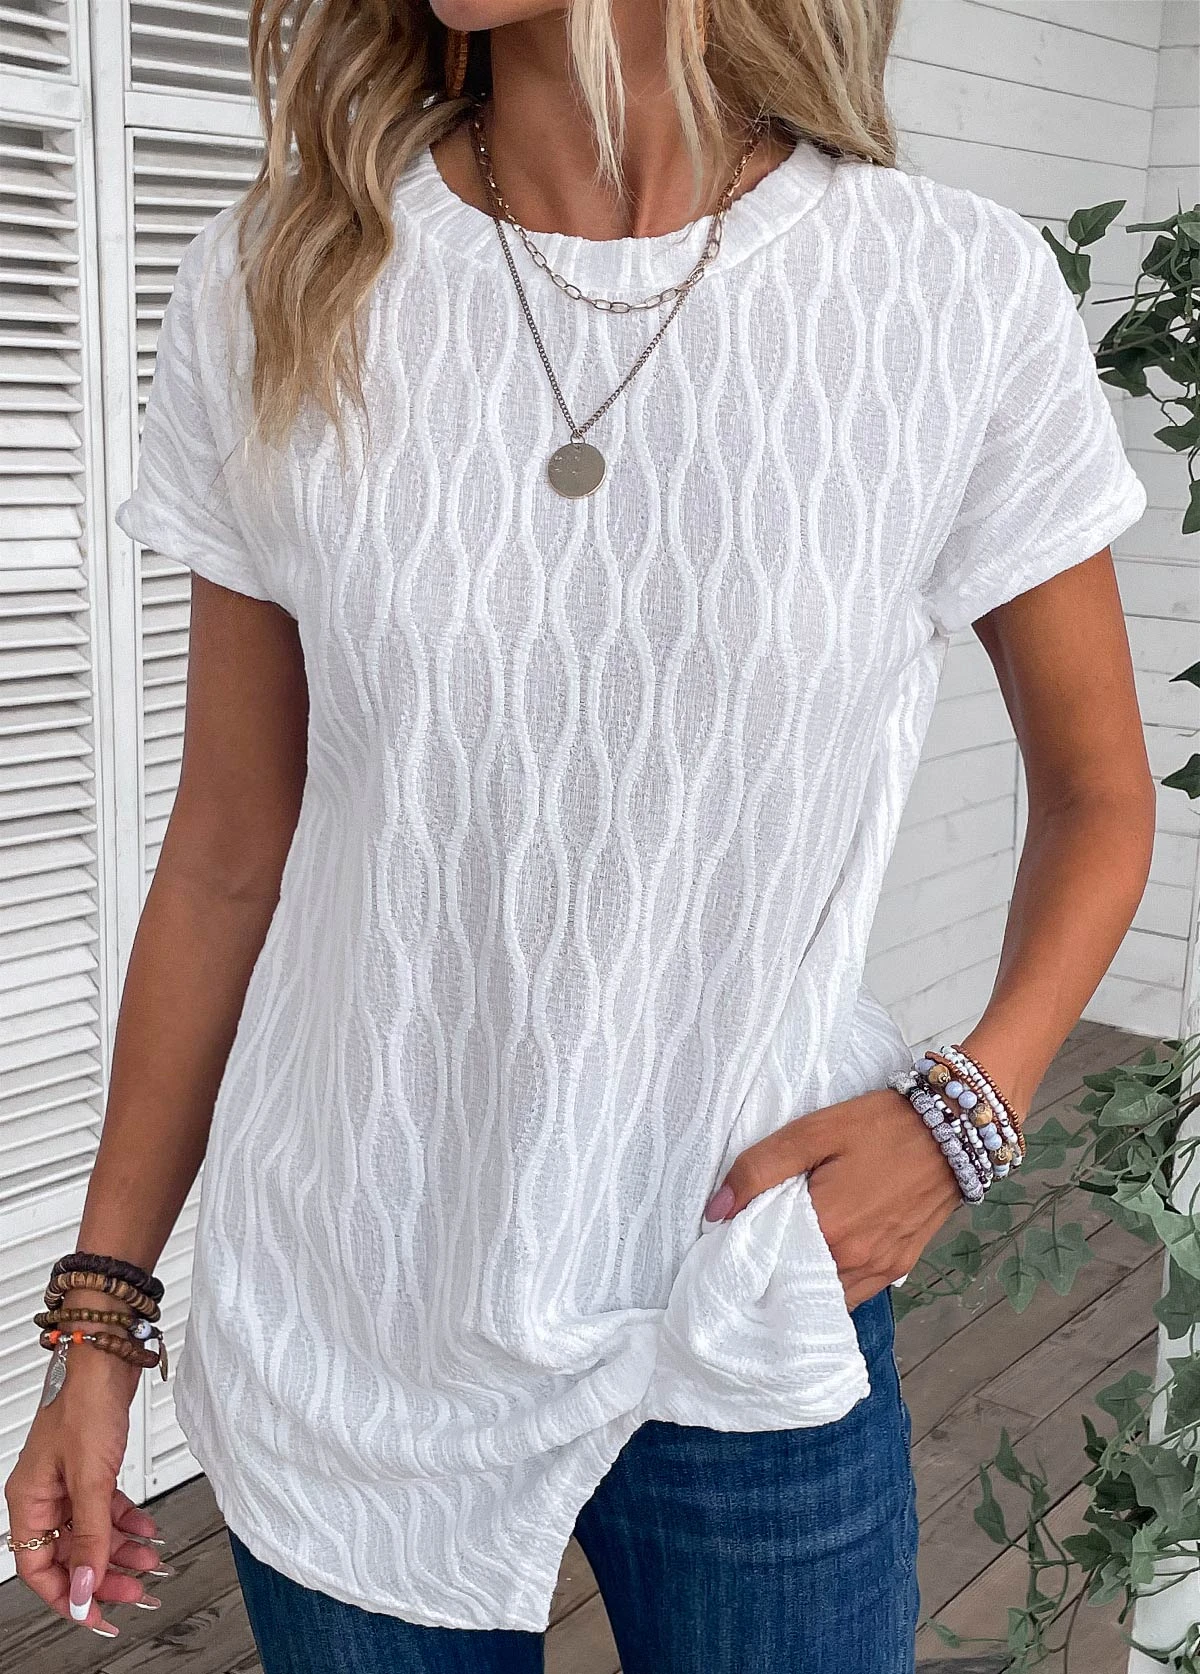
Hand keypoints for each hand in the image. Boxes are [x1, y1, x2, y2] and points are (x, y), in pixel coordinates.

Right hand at [4, 1343, 167, 1637]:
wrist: (108, 1355)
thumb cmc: (86, 1402)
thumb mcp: (91, 1479)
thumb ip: (91, 1536)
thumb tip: (85, 1586)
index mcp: (29, 1500)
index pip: (37, 1568)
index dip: (66, 1595)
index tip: (95, 1613)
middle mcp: (45, 1493)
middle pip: (69, 1553)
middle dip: (102, 1575)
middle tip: (134, 1591)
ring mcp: (69, 1480)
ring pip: (92, 1532)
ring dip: (121, 1549)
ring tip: (149, 1561)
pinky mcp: (92, 1466)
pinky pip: (106, 1508)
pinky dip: (128, 1520)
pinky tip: (148, 1528)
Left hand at [704, 1087, 962, 1308]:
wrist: (954, 1126)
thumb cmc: (880, 1125)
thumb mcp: (814, 1132)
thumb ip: (760, 1169)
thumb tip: (715, 1212)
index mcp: (829, 1230)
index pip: (768, 1267)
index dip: (745, 1260)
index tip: (726, 1249)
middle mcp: (856, 1261)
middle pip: (797, 1289)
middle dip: (772, 1278)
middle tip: (751, 1253)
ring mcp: (882, 1268)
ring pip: (827, 1297)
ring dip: (803, 1285)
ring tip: (783, 1257)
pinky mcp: (901, 1266)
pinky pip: (856, 1291)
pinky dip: (833, 1284)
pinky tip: (818, 1259)